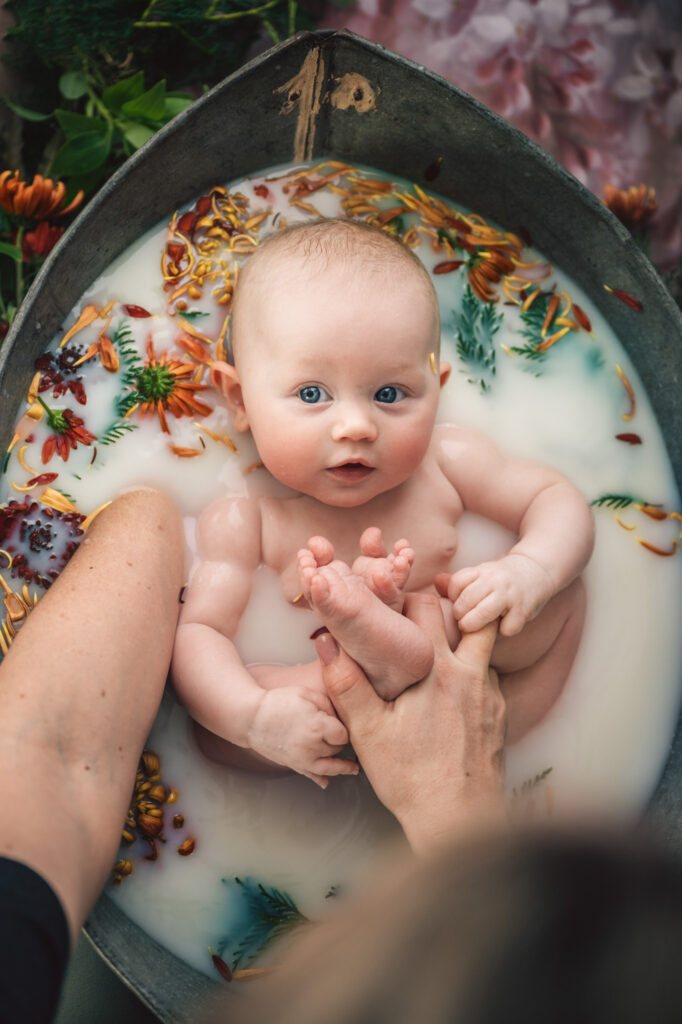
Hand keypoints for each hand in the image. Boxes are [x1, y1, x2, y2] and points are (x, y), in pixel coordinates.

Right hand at [248, 686, 357, 788]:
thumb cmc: (279, 702)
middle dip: (339, 740)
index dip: (346, 726)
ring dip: (343, 767)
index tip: (343, 721)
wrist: (251, 717)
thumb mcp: (308, 694)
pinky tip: (326, 782)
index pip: (345, 733)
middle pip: (338, 748)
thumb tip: (341, 718)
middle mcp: (312, 747)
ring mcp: (303, 759)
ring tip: (354, 768)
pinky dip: (320, 780)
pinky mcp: (294, 764)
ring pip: (330, 767)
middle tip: (337, 731)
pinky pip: (311, 776)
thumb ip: (330, 705)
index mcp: (318, 727)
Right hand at [317, 594, 505, 853]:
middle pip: (470, 617)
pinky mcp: (500, 715)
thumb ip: (346, 683)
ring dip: (462, 640)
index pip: (429, 607)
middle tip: (422, 608)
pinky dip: (471, 671)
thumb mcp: (367, 732)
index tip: (395, 596)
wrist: (460, 821)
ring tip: (434, 647)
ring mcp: (491, 695)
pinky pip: (488, 677)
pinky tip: (449, 689)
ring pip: (482, 648)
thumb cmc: (411, 778)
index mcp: (437, 671)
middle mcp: (471, 675)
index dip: (411, 594)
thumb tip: (326, 643)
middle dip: (448, 605)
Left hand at [437, 552, 552, 635]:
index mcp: (482, 570)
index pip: (456, 583)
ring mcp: (510, 595)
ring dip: (473, 625)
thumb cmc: (501, 580)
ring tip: (473, 627)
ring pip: (482, 614)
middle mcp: (495, 580)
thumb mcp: (480, 575)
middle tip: (462, 621)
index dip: (453, 597)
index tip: (459, 603)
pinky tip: (503, 627)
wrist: (538, 571)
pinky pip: (506, 628)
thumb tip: (436, 582)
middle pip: (466, 600)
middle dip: (459, 615)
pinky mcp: (524, 610)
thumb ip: (458, 582)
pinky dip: (503, 631)